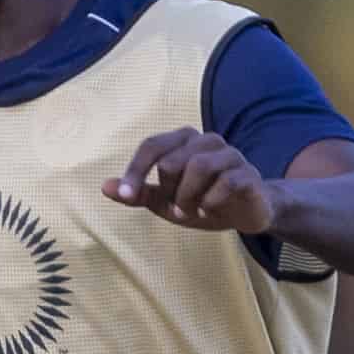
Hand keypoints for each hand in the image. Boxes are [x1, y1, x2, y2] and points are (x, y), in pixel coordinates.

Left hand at [108, 129, 277, 233]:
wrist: (247, 212)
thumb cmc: (202, 200)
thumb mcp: (166, 201)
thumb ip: (139, 193)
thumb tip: (105, 187)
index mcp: (184, 141)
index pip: (152, 145)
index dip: (135, 170)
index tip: (126, 195)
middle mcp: (207, 141)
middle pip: (172, 161)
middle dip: (168, 191)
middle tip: (175, 209)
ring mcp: (230, 155)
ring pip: (199, 166)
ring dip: (187, 197)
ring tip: (189, 212)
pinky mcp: (248, 174)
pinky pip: (226, 182)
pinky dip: (210, 201)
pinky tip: (207, 211)